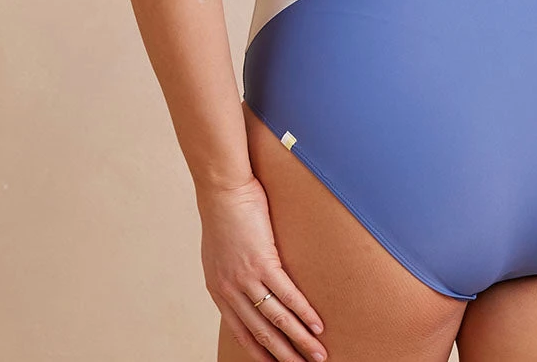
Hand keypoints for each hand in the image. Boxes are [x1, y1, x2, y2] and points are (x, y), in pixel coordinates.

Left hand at [197, 175, 327, 360]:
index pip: (242, 332)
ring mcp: (246, 278)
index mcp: (219, 291)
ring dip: (299, 340)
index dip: (261, 352)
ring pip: (276, 319)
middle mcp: (231, 291)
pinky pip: (287, 294)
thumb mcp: (219, 253)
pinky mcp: (263, 262)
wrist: (223, 191)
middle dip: (285, 355)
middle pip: (261, 332)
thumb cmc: (224, 215)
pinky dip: (304, 312)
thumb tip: (244, 284)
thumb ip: (230, 274)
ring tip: (317, 354)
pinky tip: (316, 325)